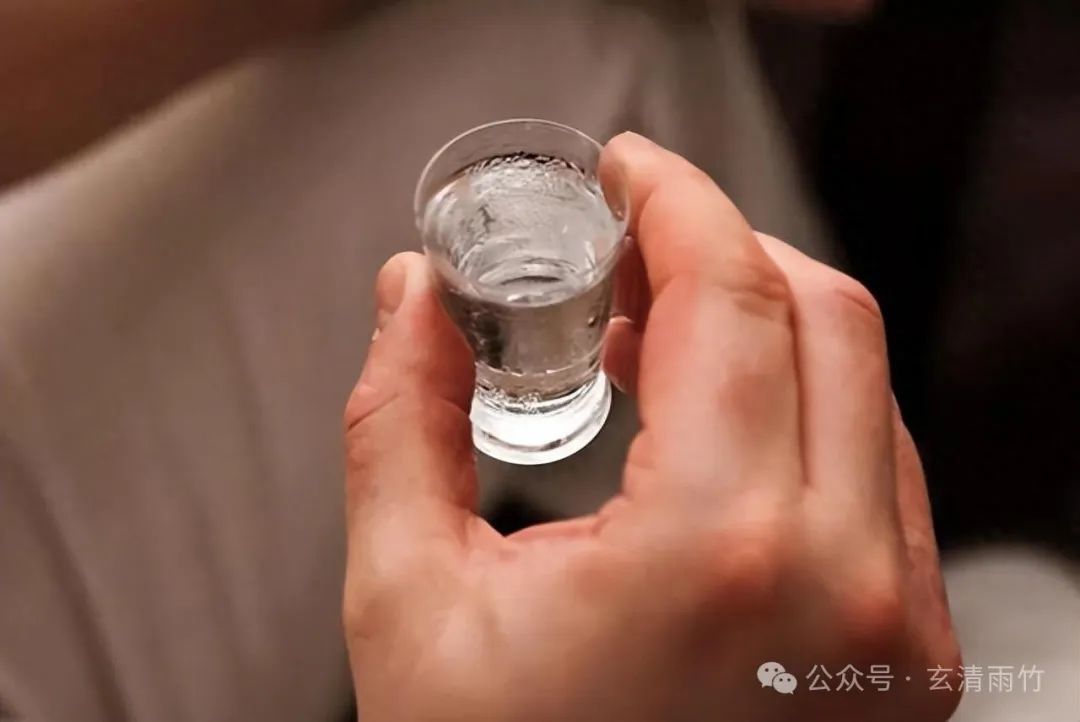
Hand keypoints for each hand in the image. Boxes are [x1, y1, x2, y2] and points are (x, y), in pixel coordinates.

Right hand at [342, 133, 960, 721]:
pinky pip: (879, 469)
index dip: (676, 200)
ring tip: (654, 334)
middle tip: (628, 245)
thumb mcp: (409, 613)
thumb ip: (400, 428)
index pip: (731, 297)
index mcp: (717, 554)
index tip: (627, 167)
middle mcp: (844, 582)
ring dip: (766, 324)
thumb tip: (412, 299)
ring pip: (865, 386)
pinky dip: (807, 406)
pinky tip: (719, 422)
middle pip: (823, 314)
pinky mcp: (908, 655)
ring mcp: (897, 624)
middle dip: (722, 246)